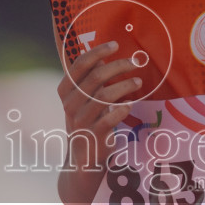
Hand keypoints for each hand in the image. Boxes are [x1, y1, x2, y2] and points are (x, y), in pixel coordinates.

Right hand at [56, 40, 141, 196]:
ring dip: (125, 85)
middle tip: (135, 62)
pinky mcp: (94, 135)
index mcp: (65, 92)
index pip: (79, 65)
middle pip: (96, 77)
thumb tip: (100, 59)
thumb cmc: (87, 123)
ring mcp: (81, 121)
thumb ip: (88, 82)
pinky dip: (122, 109)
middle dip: (118, 66)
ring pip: (105, 95)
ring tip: (139, 83)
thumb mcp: (83, 101)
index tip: (115, 44)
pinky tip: (130, 105)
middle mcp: (69, 105)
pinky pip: (110, 117)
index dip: (97, 52)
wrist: (83, 160)